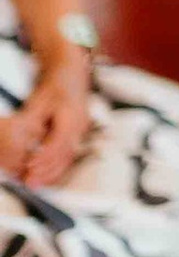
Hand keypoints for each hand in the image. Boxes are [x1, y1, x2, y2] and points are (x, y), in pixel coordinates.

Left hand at [0, 44, 92, 191]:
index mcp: (71, 115)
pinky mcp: (78, 134)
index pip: (59, 141)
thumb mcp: (38, 100)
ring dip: (52, 173)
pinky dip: (57, 167)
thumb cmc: (54, 85)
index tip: (30, 165)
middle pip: (65, 154)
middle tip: (29, 182)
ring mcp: (81, 130)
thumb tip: (20, 137)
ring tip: (35, 183)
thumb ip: (31, 120)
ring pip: (68, 157)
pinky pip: (69, 154)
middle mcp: (80, 125)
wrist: (71, 73)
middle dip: (46, 171)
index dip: (44, 155)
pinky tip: (46, 175)